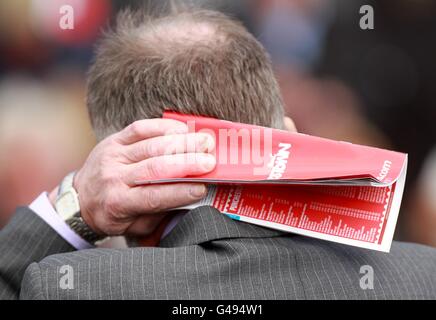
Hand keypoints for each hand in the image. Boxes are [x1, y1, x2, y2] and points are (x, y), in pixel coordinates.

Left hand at [50, 119, 214, 236]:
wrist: (79, 200)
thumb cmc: (113, 216)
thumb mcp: (134, 226)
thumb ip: (159, 214)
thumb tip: (188, 200)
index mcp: (119, 203)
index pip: (154, 196)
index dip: (181, 192)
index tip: (202, 188)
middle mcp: (114, 177)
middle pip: (156, 167)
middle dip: (187, 163)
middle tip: (210, 161)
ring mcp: (113, 155)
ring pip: (151, 145)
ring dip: (182, 143)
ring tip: (205, 142)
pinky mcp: (113, 139)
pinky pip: (140, 128)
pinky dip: (164, 127)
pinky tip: (183, 130)